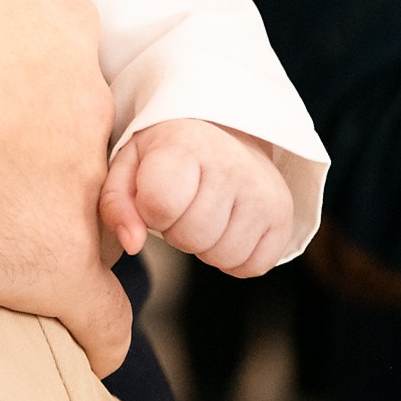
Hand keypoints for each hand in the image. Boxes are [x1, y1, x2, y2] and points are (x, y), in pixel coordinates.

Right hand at [0, 0, 130, 377]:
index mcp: (53, 22)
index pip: (47, 42)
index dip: (4, 57)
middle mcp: (83, 99)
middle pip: (72, 123)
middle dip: (37, 137)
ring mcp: (76, 185)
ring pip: (91, 209)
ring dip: (63, 220)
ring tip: (4, 230)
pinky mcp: (54, 265)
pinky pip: (96, 312)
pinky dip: (94, 328)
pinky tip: (87, 340)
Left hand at [98, 119, 292, 277]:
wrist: (222, 133)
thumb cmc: (166, 152)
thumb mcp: (129, 164)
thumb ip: (117, 203)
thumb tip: (132, 244)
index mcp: (187, 145)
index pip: (161, 204)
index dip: (150, 211)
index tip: (154, 194)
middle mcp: (232, 166)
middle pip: (191, 238)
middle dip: (176, 231)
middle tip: (180, 207)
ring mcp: (264, 193)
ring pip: (222, 256)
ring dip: (204, 246)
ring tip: (202, 215)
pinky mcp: (284, 217)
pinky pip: (252, 267)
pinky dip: (233, 259)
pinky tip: (225, 228)